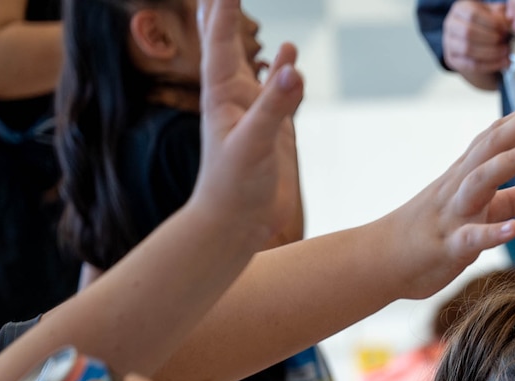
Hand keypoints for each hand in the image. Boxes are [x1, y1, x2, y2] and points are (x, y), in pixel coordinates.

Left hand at [190, 0, 304, 249]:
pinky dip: (284, 69)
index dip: (223, 7)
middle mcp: (232, 94)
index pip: (219, 37)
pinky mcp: (271, 128)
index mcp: (220, 92)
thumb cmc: (234, 186)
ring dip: (245, 34)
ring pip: (248, 60)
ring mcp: (252, 110)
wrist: (234, 224)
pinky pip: (277, 89)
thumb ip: (275, 106)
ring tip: (240, 5)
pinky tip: (291, 54)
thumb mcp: (254, 144)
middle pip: (222, 40)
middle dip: (221, 12)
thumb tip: (295, 68)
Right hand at [381, 100, 514, 297]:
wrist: (382, 260)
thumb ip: (508, 200)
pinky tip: (514, 229)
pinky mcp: (447, 246)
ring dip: (509, 162)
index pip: (496, 138)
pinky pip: (470, 238)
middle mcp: (459, 187)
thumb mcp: (476, 213)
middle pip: (491, 147)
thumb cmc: (430, 234)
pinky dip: (492, 233)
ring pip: (479, 182)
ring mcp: (453, 214)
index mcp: (466, 176)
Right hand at [444, 0, 509, 71]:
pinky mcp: (454, 60)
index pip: (472, 14)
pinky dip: (490, 65)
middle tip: (505, 42)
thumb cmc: (486, 27)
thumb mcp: (494, 16)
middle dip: (491, 39)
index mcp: (460, 9)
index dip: (491, 23)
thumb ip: (501, 16)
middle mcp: (451, 24)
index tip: (505, 29)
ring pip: (468, 49)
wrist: (479, 46)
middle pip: (468, 32)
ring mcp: (450, 43)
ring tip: (506, 52)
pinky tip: (503, 62)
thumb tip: (509, 23)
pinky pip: (471, 64)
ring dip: (491, 52)